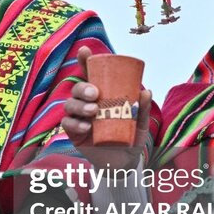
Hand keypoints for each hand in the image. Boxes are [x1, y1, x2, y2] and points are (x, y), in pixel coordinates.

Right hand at [61, 46, 152, 167]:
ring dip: (79, 105)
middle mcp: (87, 103)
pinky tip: (86, 127)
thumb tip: (146, 91)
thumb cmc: (130, 138)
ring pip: (70, 104)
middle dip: (83, 88)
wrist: (123, 163)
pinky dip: (74, 123)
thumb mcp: (139, 124)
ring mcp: (79, 117)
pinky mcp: (74, 133)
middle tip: (95, 94)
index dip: (84, 61)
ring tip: (93, 112)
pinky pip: (67, 123)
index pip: (90, 74)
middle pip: (77, 88)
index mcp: (101, 95)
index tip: (84, 50)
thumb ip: (141, 109)